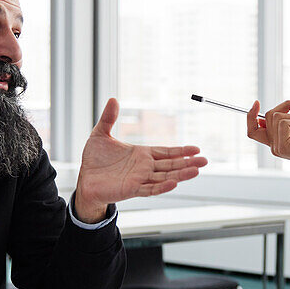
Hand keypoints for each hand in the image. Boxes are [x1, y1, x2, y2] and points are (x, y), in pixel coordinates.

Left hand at [74, 98, 208, 221]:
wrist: (84, 179)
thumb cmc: (94, 160)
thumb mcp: (100, 134)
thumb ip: (109, 118)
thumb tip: (112, 99)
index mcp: (141, 155)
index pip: (166, 152)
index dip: (181, 151)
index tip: (196, 149)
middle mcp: (144, 167)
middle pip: (171, 165)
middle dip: (188, 162)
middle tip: (205, 160)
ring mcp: (139, 179)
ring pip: (165, 176)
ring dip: (181, 174)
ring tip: (196, 170)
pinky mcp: (131, 189)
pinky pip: (149, 189)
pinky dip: (162, 187)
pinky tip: (174, 183)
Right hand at [247, 100, 289, 178]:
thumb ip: (284, 122)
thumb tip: (271, 113)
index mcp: (275, 142)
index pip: (252, 130)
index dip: (250, 115)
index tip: (256, 102)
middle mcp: (273, 146)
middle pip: (268, 115)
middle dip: (286, 106)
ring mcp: (277, 148)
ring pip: (277, 116)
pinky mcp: (284, 147)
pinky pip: (284, 122)